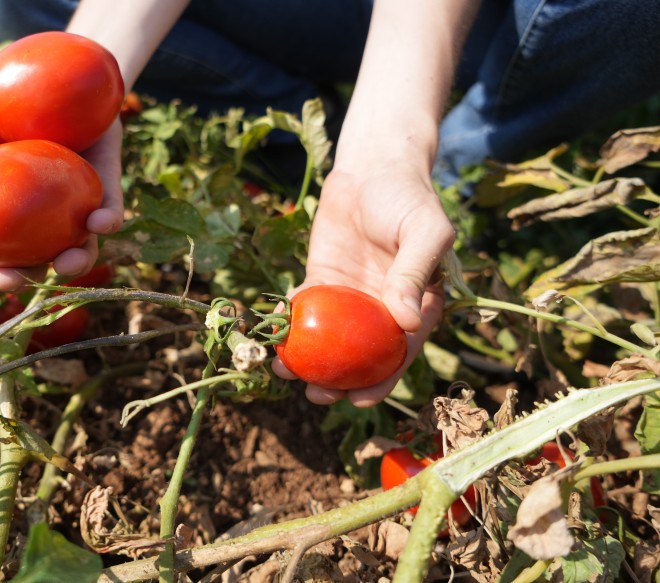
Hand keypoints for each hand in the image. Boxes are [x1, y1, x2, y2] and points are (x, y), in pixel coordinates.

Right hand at [0, 98, 124, 291]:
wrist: (67, 79)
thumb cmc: (9, 101)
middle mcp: (36, 222)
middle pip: (23, 263)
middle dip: (12, 277)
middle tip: (2, 277)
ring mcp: (74, 213)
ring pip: (77, 252)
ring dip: (71, 264)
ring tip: (64, 264)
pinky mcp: (107, 194)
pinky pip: (112, 212)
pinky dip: (107, 221)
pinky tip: (99, 222)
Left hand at [272, 166, 454, 406]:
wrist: (373, 167)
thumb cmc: (407, 198)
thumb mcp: (423, 232)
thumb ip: (413, 274)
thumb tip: (407, 323)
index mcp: (416, 306)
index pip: (400, 352)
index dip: (381, 380)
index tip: (359, 399)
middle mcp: (382, 309)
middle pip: (360, 355)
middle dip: (339, 382)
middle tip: (316, 396)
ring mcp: (350, 298)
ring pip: (330, 339)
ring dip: (309, 360)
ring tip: (286, 372)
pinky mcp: (322, 281)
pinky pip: (305, 309)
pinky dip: (290, 324)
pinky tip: (274, 334)